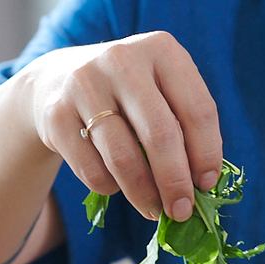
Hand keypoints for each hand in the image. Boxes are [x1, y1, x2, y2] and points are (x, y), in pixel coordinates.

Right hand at [22, 32, 222, 221]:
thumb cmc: (126, 96)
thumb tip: (202, 187)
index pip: (198, 110)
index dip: (207, 154)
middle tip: (182, 211)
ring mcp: (84, 84)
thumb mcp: (160, 93)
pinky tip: (116, 184)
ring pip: (124, 158)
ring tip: (154, 210)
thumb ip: (185, 128)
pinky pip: (93, 170)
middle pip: (160, 135)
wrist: (56, 81)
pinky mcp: (56, 114)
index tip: (207, 185)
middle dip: (176, 183)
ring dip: (144, 194)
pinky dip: (110, 187)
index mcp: (161, 50)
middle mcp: (122, 60)